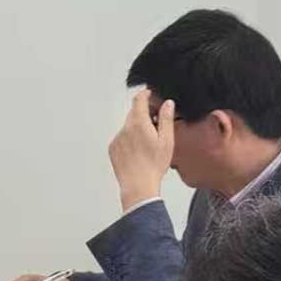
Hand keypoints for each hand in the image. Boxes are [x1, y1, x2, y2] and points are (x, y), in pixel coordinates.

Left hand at [107, 87, 176, 210]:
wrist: (138, 186)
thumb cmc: (154, 166)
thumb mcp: (166, 140)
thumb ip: (166, 119)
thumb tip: (167, 103)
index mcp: (138, 123)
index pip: (139, 99)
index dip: (146, 94)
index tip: (151, 95)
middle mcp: (125, 128)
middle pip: (134, 112)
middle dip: (144, 114)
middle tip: (156, 123)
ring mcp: (117, 138)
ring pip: (128, 126)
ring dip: (137, 128)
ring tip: (148, 143)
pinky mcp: (113, 148)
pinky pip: (122, 137)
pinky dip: (130, 139)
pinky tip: (139, 151)